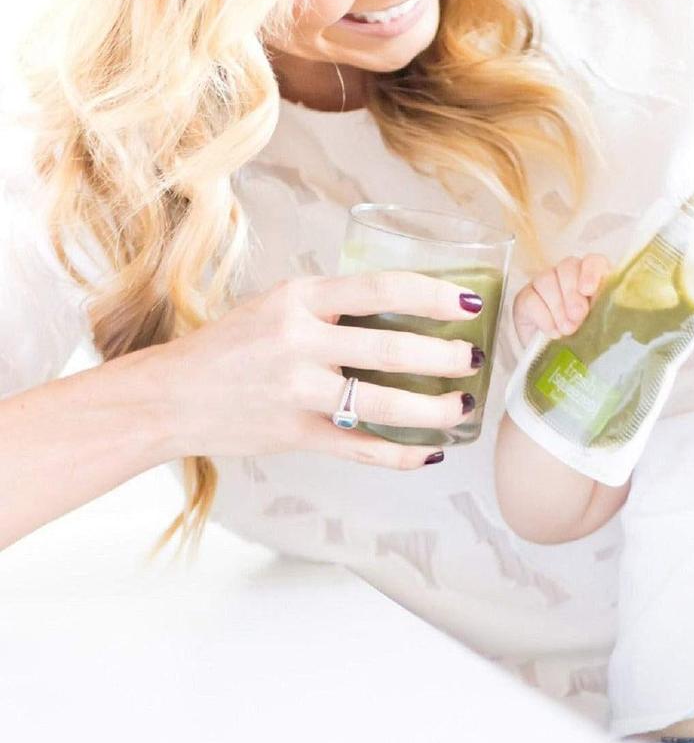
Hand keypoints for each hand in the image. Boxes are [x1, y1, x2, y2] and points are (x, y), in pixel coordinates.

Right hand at [158, 271, 487, 468]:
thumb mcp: (279, 303)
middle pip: (393, 349)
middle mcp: (299, 341)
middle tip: (473, 359)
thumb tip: (404, 307)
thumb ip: (333, 305)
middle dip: (446, 357)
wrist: (171, 394)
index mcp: (299, 298)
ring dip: (435, 409)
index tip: (469, 304)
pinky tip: (430, 451)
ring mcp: (296, 392)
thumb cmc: (232, 345)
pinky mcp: (294, 435)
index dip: (433, 296)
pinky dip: (401, 453)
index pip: (381, 288)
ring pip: (384, 404)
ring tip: (463, 406)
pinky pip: (360, 448)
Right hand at [512, 254, 611, 345]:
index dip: (590, 272)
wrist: (557, 359)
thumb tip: (597, 310)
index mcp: (592, 278)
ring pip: (547, 280)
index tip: (588, 290)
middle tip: (577, 318)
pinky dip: (543, 318)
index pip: (593, 261)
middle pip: (567, 266)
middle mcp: (568, 275)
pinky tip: (552, 332)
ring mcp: (544, 284)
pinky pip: (531, 299)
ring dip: (558, 307)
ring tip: (566, 330)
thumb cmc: (584, 340)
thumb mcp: (598, 327)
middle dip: (572, 293)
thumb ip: (602, 313)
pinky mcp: (525, 298)